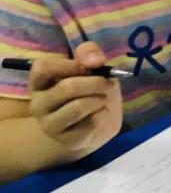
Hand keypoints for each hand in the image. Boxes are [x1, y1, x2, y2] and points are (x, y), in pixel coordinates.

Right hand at [28, 42, 121, 158]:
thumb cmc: (91, 88)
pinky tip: (101, 114)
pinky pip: (91, 123)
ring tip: (103, 99)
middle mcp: (38, 103)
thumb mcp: (92, 66)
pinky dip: (104, 114)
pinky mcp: (67, 139)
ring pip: (78, 107)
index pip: (42, 68)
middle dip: (96, 83)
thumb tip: (94, 60)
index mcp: (39, 82)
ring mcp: (50, 123)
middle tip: (109, 84)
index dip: (69, 64)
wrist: (99, 120)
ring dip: (100, 99)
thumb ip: (89, 53)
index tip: (89, 66)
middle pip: (67, 88)